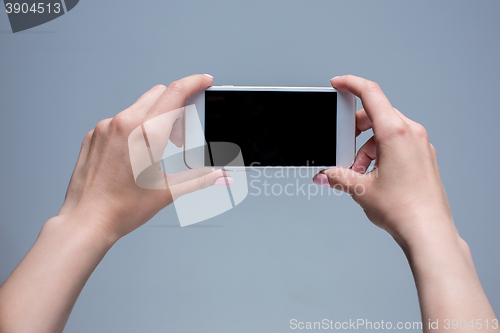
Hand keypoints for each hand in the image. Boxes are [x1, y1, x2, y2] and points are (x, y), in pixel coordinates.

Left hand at [58, 74, 231, 240]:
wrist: (86, 221)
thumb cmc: (121, 209)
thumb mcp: (167, 191)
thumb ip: (200, 178)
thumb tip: (222, 176)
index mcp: (145, 134)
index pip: (174, 93)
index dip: (194, 83)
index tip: (205, 80)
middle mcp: (123, 124)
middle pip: (159, 94)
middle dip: (176, 107)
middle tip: (180, 136)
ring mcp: (105, 128)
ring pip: (139, 107)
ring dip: (155, 118)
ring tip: (158, 149)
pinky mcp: (94, 135)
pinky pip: (120, 120)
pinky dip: (134, 128)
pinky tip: (135, 154)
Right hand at [313, 75, 455, 245]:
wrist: (428, 232)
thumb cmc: (403, 210)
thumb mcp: (360, 189)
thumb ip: (337, 176)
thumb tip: (323, 174)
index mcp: (396, 133)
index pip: (371, 94)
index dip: (351, 83)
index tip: (338, 83)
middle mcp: (411, 133)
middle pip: (376, 115)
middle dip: (354, 131)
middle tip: (343, 150)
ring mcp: (420, 145)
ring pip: (385, 132)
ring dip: (366, 148)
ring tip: (359, 173)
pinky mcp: (423, 156)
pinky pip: (397, 143)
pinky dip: (380, 153)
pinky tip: (373, 175)